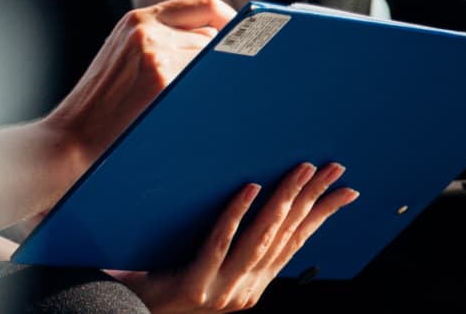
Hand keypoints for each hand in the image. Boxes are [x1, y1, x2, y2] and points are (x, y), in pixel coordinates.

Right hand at [45, 0, 237, 165]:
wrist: (73, 138)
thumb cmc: (102, 106)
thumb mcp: (123, 58)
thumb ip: (160, 42)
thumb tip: (218, 44)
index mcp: (136, 20)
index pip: (203, 5)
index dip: (231, 21)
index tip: (247, 41)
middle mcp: (145, 28)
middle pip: (215, 35)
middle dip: (226, 60)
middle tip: (228, 83)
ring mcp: (154, 52)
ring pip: (213, 60)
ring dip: (217, 82)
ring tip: (201, 104)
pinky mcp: (161, 79)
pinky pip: (206, 82)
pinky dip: (210, 97)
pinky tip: (198, 113)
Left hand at [111, 162, 358, 311]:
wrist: (120, 312)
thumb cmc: (156, 281)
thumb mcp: (201, 264)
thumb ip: (226, 242)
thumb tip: (249, 195)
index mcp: (252, 283)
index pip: (295, 243)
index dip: (321, 215)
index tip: (345, 189)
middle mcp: (244, 289)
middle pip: (285, 237)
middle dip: (312, 200)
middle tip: (333, 167)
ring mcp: (221, 289)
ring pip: (260, 238)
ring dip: (283, 200)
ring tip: (301, 170)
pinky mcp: (195, 284)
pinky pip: (218, 242)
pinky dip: (235, 214)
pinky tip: (249, 187)